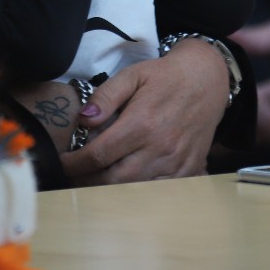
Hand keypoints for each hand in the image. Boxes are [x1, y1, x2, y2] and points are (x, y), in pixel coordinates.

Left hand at [61, 40, 230, 182]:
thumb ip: (105, 96)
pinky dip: (138, 193)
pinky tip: (124, 186)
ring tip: (92, 183)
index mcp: (141, 124)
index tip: (61, 164)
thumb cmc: (165, 77)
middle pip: (113, 180)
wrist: (207, 80)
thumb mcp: (132, 76)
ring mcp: (176, 163)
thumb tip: (84, 119)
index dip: (74, 164)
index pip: (98, 155)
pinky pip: (159, 193)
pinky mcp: (188, 170)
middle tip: (72, 178)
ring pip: (135, 191)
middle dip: (87, 182)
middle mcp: (159, 148)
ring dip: (110, 191)